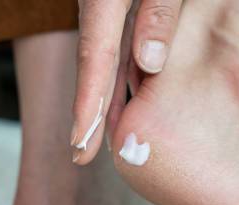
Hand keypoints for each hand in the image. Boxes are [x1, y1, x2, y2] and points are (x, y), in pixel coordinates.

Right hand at [71, 0, 181, 163]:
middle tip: (83, 155)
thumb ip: (159, 13)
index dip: (88, 105)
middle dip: (91, 114)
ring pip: (111, 59)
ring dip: (112, 99)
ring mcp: (111, 5)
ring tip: (113, 138)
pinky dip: (130, 74)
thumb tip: (150, 63)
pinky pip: (125, 44)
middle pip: (97, 67)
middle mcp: (100, 5)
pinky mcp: (123, 3)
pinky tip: (136, 100)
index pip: (94, 59)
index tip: (80, 144)